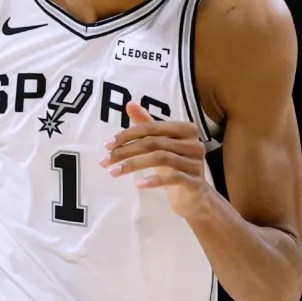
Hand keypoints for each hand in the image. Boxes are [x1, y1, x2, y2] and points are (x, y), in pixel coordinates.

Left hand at [101, 102, 214, 217]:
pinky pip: (172, 177)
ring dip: (133, 165)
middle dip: (126, 151)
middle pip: (153, 142)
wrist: (194, 196)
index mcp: (186, 129)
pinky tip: (138, 185)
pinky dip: (153, 180)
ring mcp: (195, 163)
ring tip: (114, 172)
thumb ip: (147, 125)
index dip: (127, 134)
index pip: (151, 127)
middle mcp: (194, 143)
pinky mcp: (194, 181)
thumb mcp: (160, 145)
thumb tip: (129, 104)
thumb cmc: (175, 167)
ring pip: (161, 158)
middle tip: (106, 161)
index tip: (107, 145)